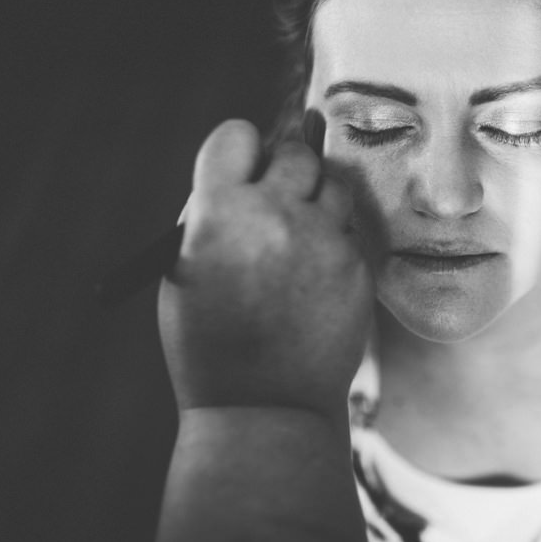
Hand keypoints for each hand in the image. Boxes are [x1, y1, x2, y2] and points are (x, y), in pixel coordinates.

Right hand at [158, 118, 372, 417]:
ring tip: (295, 242)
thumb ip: (212, 209)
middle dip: (284, 171)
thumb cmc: (210, 339)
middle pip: (295, 152)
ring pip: (333, 184)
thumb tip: (249, 162)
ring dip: (316, 201)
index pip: (238, 135)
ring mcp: (324, 240)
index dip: (239, 151)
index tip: (242, 169)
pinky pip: (349, 231)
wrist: (265, 406)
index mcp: (220, 212)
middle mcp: (276, 216)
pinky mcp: (357, 266)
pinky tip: (314, 279)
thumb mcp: (183, 269)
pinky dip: (334, 243)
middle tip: (275, 203)